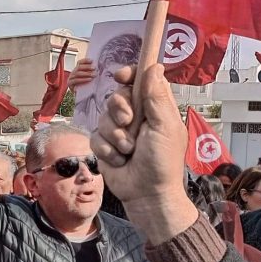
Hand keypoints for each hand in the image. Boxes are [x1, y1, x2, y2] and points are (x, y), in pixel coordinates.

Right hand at [67, 58, 95, 88]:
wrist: (80, 96)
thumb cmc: (84, 86)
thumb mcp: (87, 78)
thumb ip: (90, 72)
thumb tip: (98, 68)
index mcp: (76, 70)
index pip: (79, 62)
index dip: (85, 61)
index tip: (92, 61)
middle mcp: (73, 73)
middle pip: (79, 67)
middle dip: (87, 67)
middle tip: (94, 68)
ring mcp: (70, 78)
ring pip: (77, 73)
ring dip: (86, 73)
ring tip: (94, 75)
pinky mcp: (70, 84)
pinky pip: (76, 80)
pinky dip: (83, 79)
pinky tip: (89, 79)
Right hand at [90, 64, 198, 243]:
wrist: (146, 194)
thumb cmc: (163, 162)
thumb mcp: (165, 127)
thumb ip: (157, 97)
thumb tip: (155, 66)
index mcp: (154, 108)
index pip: (140, 81)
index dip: (130, 74)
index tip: (121, 76)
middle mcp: (136, 116)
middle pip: (117, 96)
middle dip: (119, 109)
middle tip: (129, 122)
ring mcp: (118, 131)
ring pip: (104, 117)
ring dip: (115, 136)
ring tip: (128, 151)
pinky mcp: (104, 146)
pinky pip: (95, 137)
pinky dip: (106, 150)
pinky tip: (119, 160)